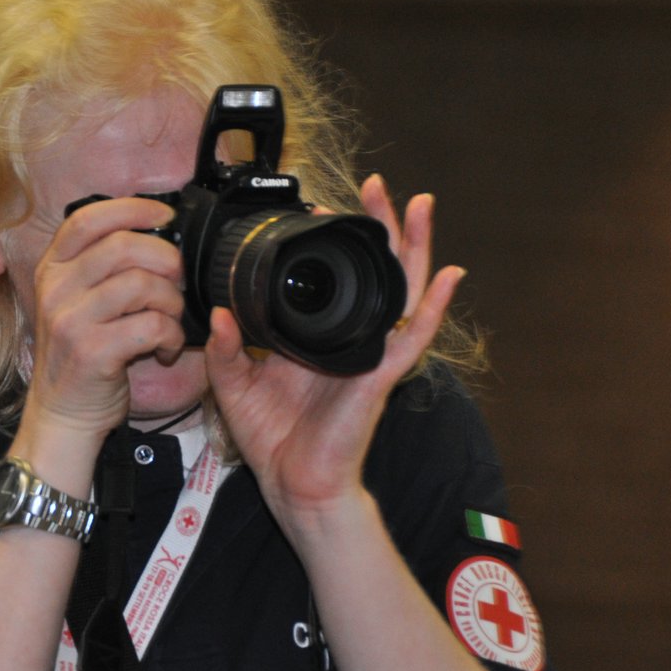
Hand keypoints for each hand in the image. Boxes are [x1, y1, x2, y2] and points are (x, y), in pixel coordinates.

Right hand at [20, 196, 184, 438]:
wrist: (63, 412)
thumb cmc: (82, 354)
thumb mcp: (78, 301)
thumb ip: (103, 267)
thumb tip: (158, 234)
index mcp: (53, 268)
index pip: (89, 219)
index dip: (132, 209)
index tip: (164, 216)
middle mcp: (56, 289)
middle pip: (123, 246)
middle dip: (165, 258)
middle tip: (177, 280)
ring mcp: (70, 320)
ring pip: (142, 284)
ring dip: (172, 301)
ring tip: (172, 320)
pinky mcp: (92, 352)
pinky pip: (151, 326)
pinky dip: (172, 335)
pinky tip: (167, 348)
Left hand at [204, 174, 464, 524]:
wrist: (292, 484)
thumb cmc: (273, 440)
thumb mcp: (236, 386)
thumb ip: (229, 348)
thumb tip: (222, 312)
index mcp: (315, 336)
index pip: (333, 279)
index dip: (332, 243)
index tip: (322, 208)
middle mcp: (349, 338)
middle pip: (376, 271)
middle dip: (382, 226)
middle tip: (378, 185)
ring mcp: (371, 354)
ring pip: (403, 291)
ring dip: (415, 248)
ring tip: (421, 206)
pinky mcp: (380, 375)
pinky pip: (414, 337)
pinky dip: (434, 307)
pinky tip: (449, 277)